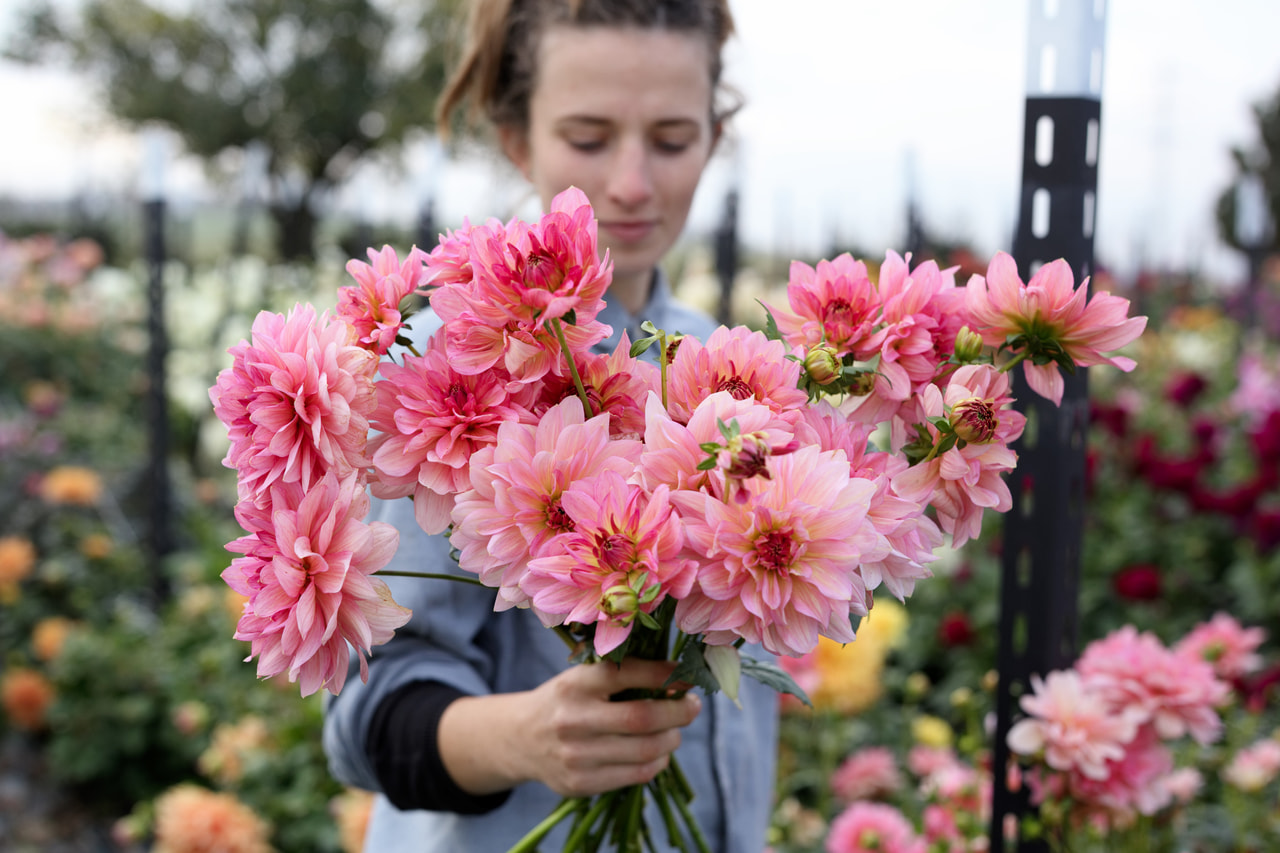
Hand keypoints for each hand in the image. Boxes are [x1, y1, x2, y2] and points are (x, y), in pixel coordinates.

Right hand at [438, 658, 701, 797]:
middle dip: (679, 711)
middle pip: (642, 717)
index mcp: (573, 684)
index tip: (685, 675)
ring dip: (672, 738)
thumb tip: (678, 676)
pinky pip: (636, 775)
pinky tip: (659, 750)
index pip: (626, 674)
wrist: (520, 739)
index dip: (663, 674)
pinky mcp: (580, 783)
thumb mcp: (581, 678)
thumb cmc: (565, 701)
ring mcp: (575, 756)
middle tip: (692, 705)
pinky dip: (658, 761)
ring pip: (646, 750)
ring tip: (675, 729)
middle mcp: (572, 720)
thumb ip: (621, 675)